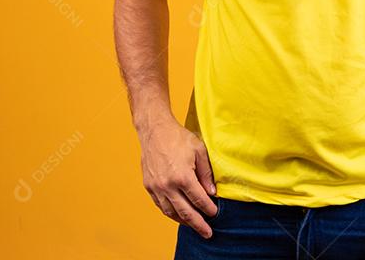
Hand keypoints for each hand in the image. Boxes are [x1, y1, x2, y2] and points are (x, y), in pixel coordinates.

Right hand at [139, 118, 218, 237]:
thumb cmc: (178, 138)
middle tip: (207, 233)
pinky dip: (170, 212)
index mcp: (183, 176)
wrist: (155, 130)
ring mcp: (156, 187)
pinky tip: (178, 214)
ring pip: (171, 212)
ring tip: (193, 225)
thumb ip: (206, 174)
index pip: (199, 200)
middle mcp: (168, 185)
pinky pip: (160, 205)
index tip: (215, 214)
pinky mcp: (149, 186)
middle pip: (186, 212)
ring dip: (183, 221)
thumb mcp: (199, 151)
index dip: (208, 209)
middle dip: (198, 224)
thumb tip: (211, 193)